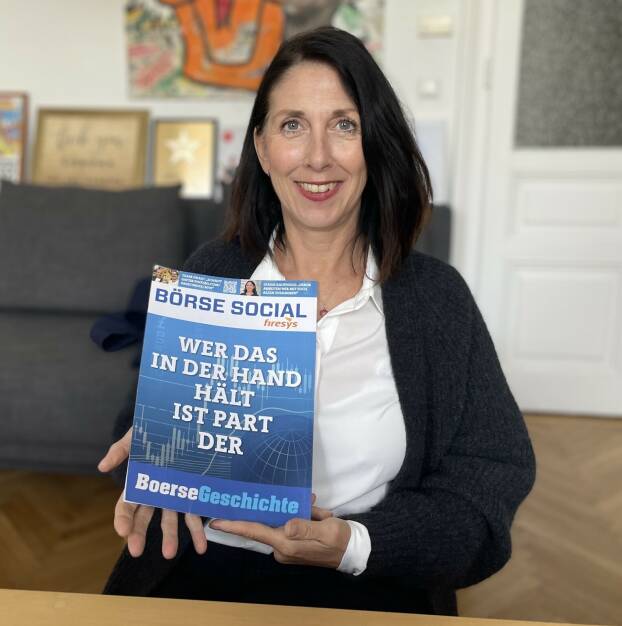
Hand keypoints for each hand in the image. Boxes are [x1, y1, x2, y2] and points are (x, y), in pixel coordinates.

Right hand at [98, 427, 206, 558]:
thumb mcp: (135, 437)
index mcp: (138, 483)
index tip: (122, 530)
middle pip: (144, 518)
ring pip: (169, 521)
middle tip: (136, 551)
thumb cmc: (153, 432)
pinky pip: (194, 516)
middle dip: (139, 534)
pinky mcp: (191, 496)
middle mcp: (155, 494)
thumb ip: (120, 450)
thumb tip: (101, 466)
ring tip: (169, 554)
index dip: (122, 518)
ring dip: (170, 538)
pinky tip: (201, 547)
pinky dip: (197, 533)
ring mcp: (173, 496)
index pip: (126, 505)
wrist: (181, 425)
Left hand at [209, 496, 350, 568]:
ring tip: (321, 514)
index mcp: (286, 544)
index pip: (255, 532)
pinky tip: (321, 515)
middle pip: (269, 522)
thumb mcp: (325, 530)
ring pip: (284, 519)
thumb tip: (286, 525)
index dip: (235, 525)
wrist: (354, 550)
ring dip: (301, 512)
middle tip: (301, 505)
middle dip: (281, 507)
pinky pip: (293, 522)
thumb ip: (305, 527)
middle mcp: (283, 546)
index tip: (216, 521)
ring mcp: (288, 545)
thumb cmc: (339, 540)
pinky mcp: (295, 541)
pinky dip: (306, 515)